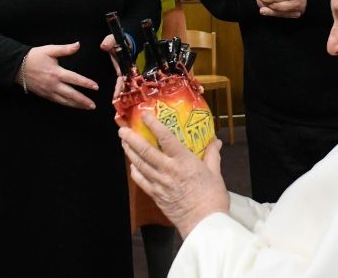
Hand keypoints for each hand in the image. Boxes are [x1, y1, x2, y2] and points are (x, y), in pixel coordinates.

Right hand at [18, 43, 96, 109]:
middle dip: (83, 100)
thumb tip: (78, 44)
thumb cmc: (34, 57)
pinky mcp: (44, 95)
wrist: (17, 66)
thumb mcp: (50, 50)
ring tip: (86, 107)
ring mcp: (48, 91)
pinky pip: (57, 101)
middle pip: (71, 94)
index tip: (96, 87)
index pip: (75, 79)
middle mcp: (53, 84)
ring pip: (64, 101)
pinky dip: (66, 104)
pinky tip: (72, 105)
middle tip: (93, 105)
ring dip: (76, 105)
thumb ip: (65, 49)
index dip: (86, 83)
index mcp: (56, 72)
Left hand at [120, 114, 228, 237]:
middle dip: (132, 139)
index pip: (165, 138)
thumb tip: (215, 142)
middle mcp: (168, 170)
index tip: (145, 115)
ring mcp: (160, 184)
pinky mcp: (156, 196)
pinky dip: (135, 172)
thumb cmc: (212, 198)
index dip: (154, 124)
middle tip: (122, 130)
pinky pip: (141, 181)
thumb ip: (212, 155)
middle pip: (145, 151)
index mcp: (184, 161)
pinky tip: (133, 167)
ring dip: (130, 153)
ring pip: (140, 165)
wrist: (204, 223)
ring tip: (124, 143)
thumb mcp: (215, 173)